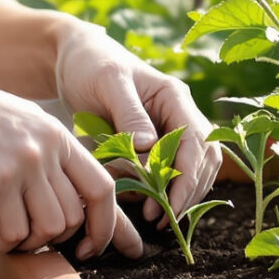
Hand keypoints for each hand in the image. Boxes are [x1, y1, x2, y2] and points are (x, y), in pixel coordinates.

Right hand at [0, 60, 140, 259]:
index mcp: (55, 135)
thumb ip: (48, 157)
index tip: (90, 249)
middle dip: (44, 240)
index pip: (100, 189)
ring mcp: (10, 171)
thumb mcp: (19, 122)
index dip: (104, 227)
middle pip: (65, 222)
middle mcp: (39, 153)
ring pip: (30, 236)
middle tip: (16, 230)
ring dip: (9, 240)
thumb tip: (71, 211)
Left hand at [53, 21, 220, 220]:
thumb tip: (150, 147)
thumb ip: (130, 114)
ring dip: (179, 195)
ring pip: (193, 170)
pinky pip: (170, 172)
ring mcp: (170, 129)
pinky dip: (162, 190)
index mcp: (174, 97)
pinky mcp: (155, 143)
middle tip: (158, 219)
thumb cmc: (91, 65)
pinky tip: (142, 202)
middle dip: (186, 192)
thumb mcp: (108, 83)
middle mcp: (180, 114)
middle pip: (202, 161)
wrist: (75, 60)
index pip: (197, 143)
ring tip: (152, 216)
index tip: (169, 206)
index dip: (188, 178)